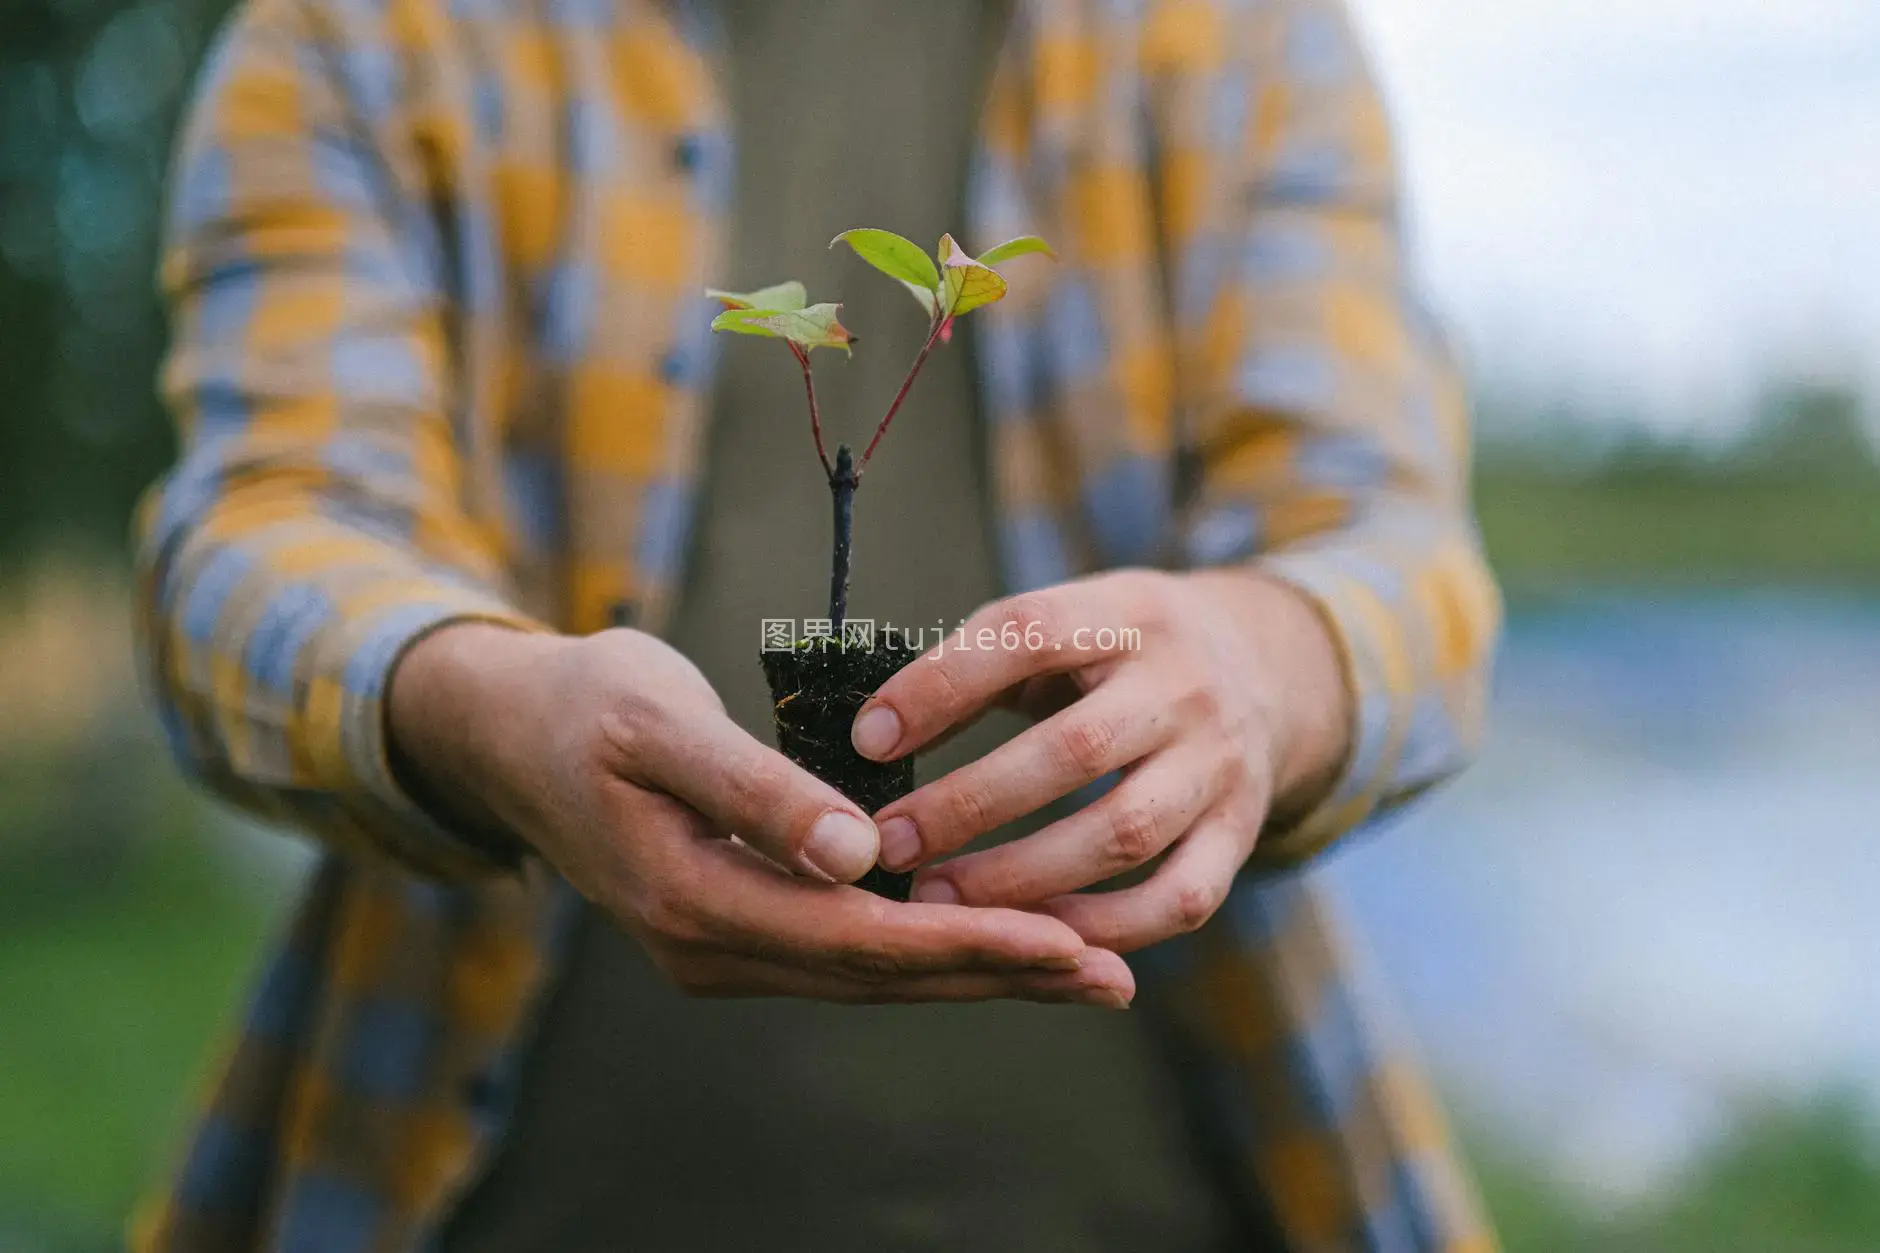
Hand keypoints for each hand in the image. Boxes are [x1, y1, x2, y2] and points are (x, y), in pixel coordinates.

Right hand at [388, 623, 1133, 1005]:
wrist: (507, 733)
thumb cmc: (585, 705)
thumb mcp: (659, 721)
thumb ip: (757, 787)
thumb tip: (859, 854)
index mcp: (692, 897)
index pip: (859, 937)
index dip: (968, 940)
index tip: (1066, 941)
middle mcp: (708, 945)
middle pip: (880, 973)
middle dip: (998, 973)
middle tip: (1112, 975)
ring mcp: (719, 946)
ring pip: (870, 971)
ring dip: (975, 970)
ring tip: (1082, 969)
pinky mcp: (734, 926)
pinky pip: (848, 950)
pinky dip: (927, 946)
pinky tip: (992, 938)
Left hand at [854, 569, 1349, 953]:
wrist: (1265, 670)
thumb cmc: (1120, 655)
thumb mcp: (1065, 626)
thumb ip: (979, 666)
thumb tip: (874, 733)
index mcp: (1127, 613)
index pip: (1029, 633)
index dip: (942, 685)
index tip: (868, 739)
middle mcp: (1183, 685)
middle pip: (1075, 750)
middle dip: (970, 804)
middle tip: (888, 844)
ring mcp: (1221, 764)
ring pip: (1123, 833)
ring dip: (1021, 877)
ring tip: (937, 900)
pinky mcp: (1241, 832)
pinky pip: (1178, 898)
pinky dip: (1104, 927)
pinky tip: (1032, 937)